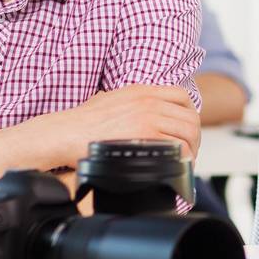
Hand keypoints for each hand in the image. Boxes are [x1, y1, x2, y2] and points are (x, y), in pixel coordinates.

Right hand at [27, 84, 200, 167]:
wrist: (64, 133)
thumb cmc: (80, 122)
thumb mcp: (108, 99)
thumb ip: (127, 102)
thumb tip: (131, 112)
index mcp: (141, 90)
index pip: (182, 96)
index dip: (190, 114)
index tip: (187, 129)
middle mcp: (148, 100)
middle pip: (189, 117)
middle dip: (194, 137)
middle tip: (189, 152)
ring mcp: (147, 116)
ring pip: (187, 132)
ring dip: (190, 150)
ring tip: (183, 163)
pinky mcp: (144, 135)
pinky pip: (176, 146)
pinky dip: (181, 159)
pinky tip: (175, 167)